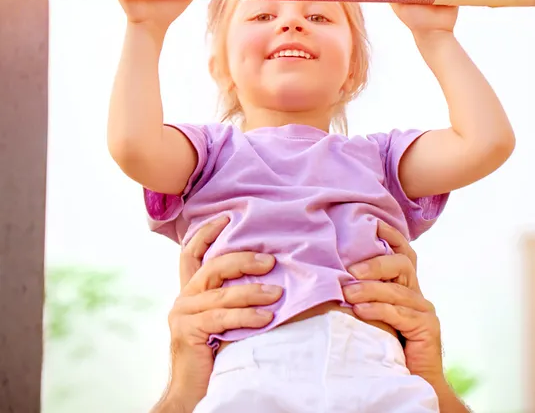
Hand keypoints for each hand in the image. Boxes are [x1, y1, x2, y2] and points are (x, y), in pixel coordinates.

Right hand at [162, 217, 281, 410]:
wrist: (193, 392)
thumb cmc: (216, 353)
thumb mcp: (224, 318)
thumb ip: (233, 296)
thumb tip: (269, 273)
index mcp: (190, 291)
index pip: (191, 252)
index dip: (207, 232)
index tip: (227, 216)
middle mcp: (183, 298)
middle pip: (212, 267)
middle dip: (242, 260)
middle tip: (270, 261)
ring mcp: (182, 314)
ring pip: (220, 293)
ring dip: (252, 292)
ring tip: (278, 293)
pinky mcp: (187, 332)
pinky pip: (221, 318)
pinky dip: (246, 316)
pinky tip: (265, 318)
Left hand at [343, 221, 444, 386]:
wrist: (411, 380)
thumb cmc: (385, 343)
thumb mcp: (372, 311)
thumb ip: (363, 292)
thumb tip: (335, 273)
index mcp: (406, 284)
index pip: (402, 251)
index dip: (390, 235)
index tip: (372, 223)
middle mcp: (417, 292)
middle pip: (402, 264)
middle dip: (375, 263)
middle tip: (350, 270)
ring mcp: (424, 309)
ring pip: (397, 290)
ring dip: (370, 290)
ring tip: (347, 293)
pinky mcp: (427, 327)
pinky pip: (399, 313)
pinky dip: (378, 310)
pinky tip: (360, 311)